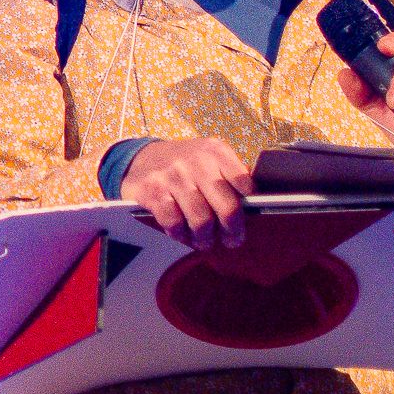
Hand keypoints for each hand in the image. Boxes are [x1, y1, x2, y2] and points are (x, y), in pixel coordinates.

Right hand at [118, 137, 253, 248]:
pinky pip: (174, 223)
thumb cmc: (184, 165)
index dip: (248, 207)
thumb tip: (254, 202)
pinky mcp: (153, 191)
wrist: (140, 159)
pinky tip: (182, 234)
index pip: (244, 183)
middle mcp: (197, 161)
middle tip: (232, 241)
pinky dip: (180, 235)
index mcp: (216, 151)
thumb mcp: (209, 158)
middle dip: (232, 230)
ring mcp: (173, 176)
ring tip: (205, 242)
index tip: (246, 220)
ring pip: (201, 220)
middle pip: (227, 207)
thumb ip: (230, 175)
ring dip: (205, 238)